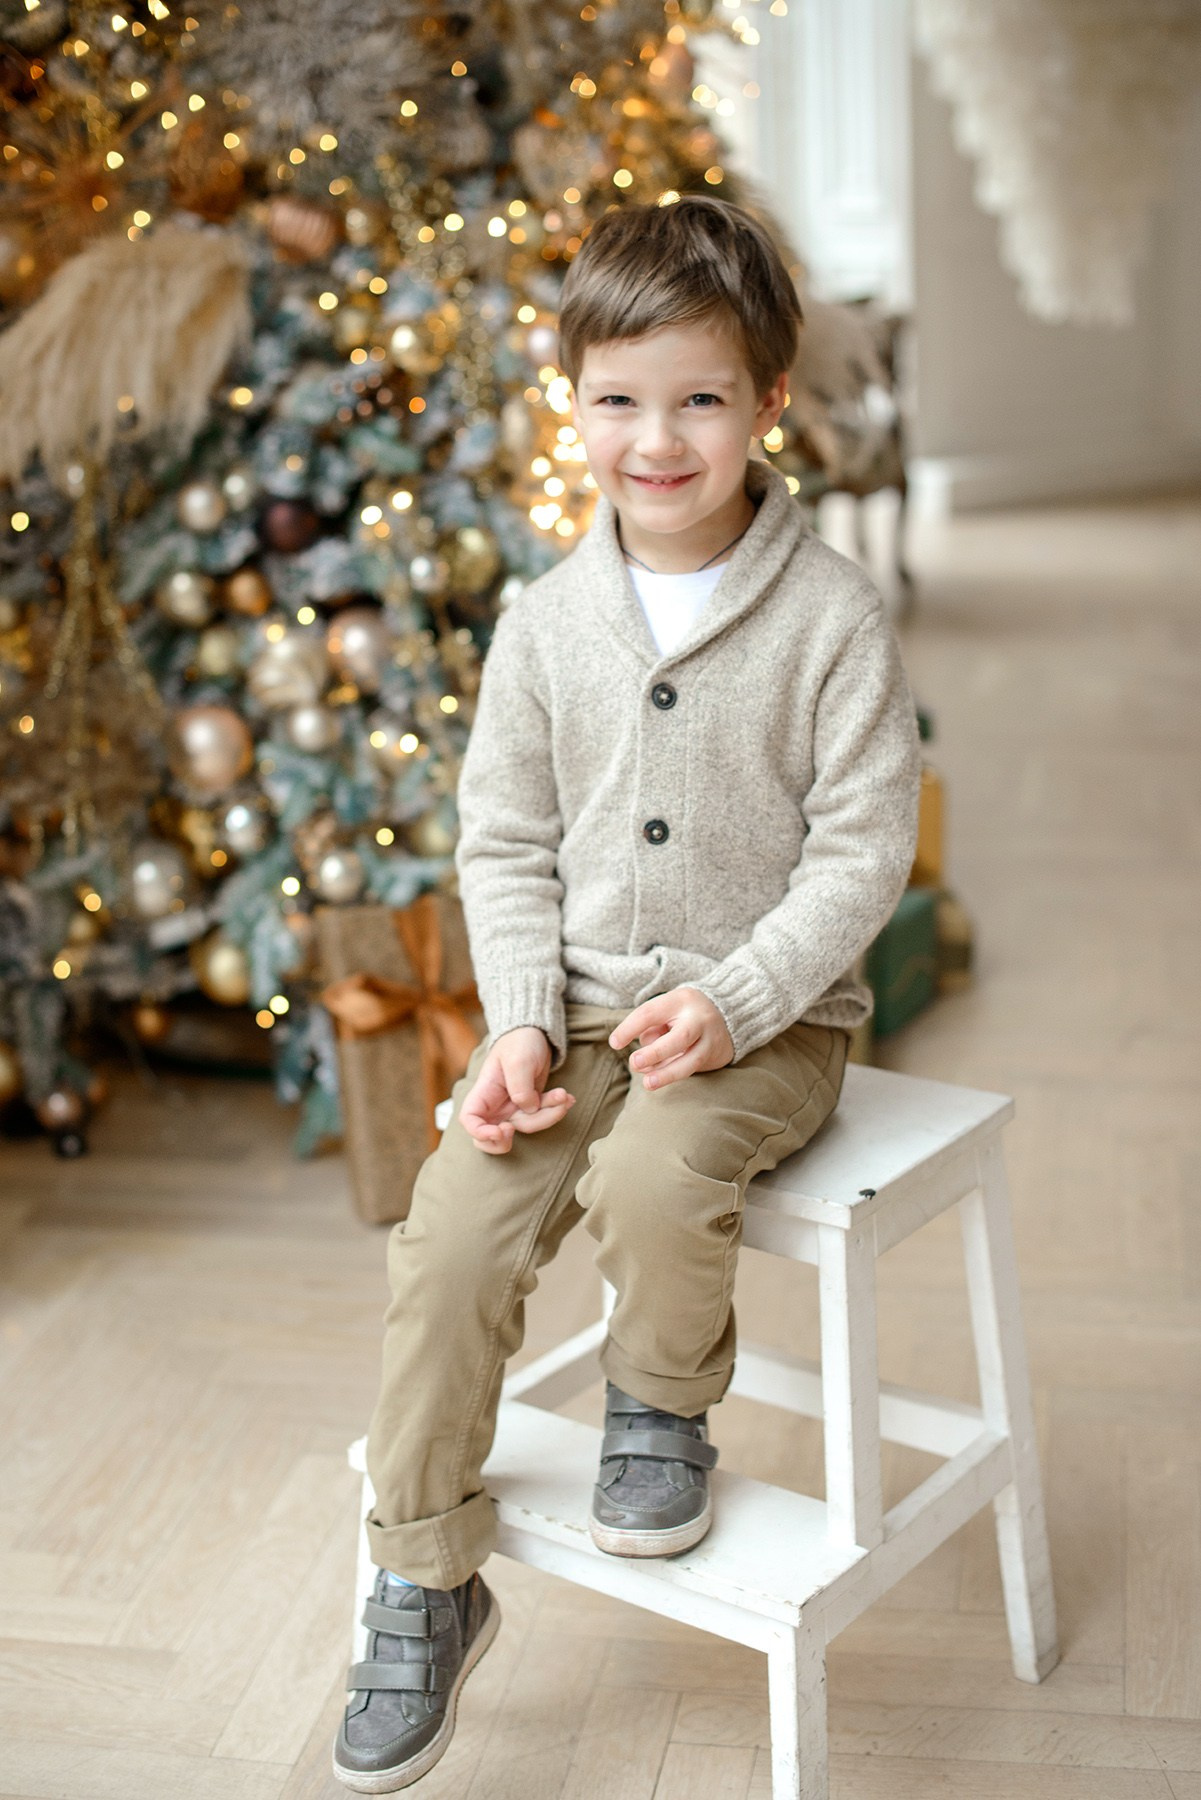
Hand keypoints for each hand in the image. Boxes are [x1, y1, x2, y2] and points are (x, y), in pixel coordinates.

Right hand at [458, 1025, 574, 1154]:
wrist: (536, 1034)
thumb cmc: (520, 1042)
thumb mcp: (519, 1060)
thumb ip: (520, 1088)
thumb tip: (528, 1109)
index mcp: (484, 1092)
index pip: (470, 1119)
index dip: (480, 1132)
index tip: (502, 1131)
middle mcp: (495, 1105)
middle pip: (492, 1137)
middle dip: (508, 1141)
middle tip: (520, 1126)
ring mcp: (512, 1108)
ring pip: (526, 1127)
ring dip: (549, 1115)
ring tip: (564, 1095)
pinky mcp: (530, 1107)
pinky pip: (542, 1117)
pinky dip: (556, 1109)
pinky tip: (567, 1097)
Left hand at [608, 986, 733, 1090]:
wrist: (726, 1013)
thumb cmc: (682, 1013)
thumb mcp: (666, 1009)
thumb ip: (651, 1029)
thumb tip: (641, 1060)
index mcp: (680, 1000)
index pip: (650, 1013)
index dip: (629, 1028)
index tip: (614, 1043)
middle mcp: (698, 1019)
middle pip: (679, 1038)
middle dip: (655, 1053)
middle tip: (634, 1062)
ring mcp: (710, 1039)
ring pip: (691, 1061)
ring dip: (667, 1074)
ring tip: (647, 1084)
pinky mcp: (716, 1055)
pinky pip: (694, 1068)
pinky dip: (674, 1074)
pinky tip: (659, 1078)